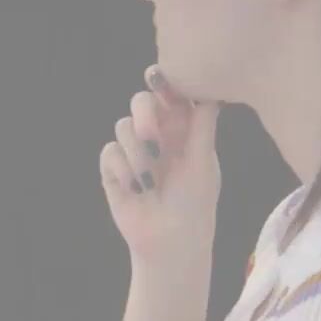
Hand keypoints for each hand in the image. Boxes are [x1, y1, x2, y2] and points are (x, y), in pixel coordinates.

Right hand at [100, 65, 222, 259]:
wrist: (170, 241)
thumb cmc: (195, 203)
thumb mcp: (203, 163)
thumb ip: (202, 126)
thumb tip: (210, 90)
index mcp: (182, 128)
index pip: (170, 93)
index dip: (163, 82)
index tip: (158, 79)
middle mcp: (157, 133)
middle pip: (141, 101)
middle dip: (144, 116)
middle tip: (152, 137)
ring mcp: (133, 149)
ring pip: (122, 126)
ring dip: (136, 152)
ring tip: (149, 180)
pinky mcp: (113, 167)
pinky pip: (109, 151)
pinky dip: (122, 168)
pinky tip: (136, 188)